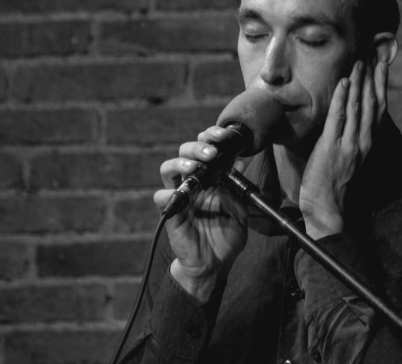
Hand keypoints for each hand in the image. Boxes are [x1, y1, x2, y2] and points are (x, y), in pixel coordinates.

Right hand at [154, 126, 248, 301]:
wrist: (214, 264)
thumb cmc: (226, 236)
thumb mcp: (239, 210)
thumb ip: (237, 188)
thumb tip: (240, 163)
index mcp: (210, 178)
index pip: (206, 148)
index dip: (211, 137)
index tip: (224, 136)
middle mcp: (193, 182)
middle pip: (186, 152)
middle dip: (197, 147)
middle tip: (211, 153)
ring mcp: (180, 196)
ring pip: (168, 168)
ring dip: (180, 163)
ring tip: (194, 167)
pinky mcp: (172, 213)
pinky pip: (161, 197)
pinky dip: (166, 193)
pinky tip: (176, 195)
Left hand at [298, 58, 388, 238]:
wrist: (327, 208)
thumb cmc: (333, 185)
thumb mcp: (349, 159)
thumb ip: (352, 139)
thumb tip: (350, 120)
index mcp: (368, 144)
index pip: (379, 109)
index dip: (381, 87)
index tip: (381, 67)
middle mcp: (364, 142)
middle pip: (373, 104)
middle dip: (374, 79)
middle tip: (373, 57)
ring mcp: (349, 144)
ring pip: (358, 107)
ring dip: (360, 83)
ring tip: (360, 63)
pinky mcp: (333, 147)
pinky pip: (339, 118)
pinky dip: (343, 98)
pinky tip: (345, 83)